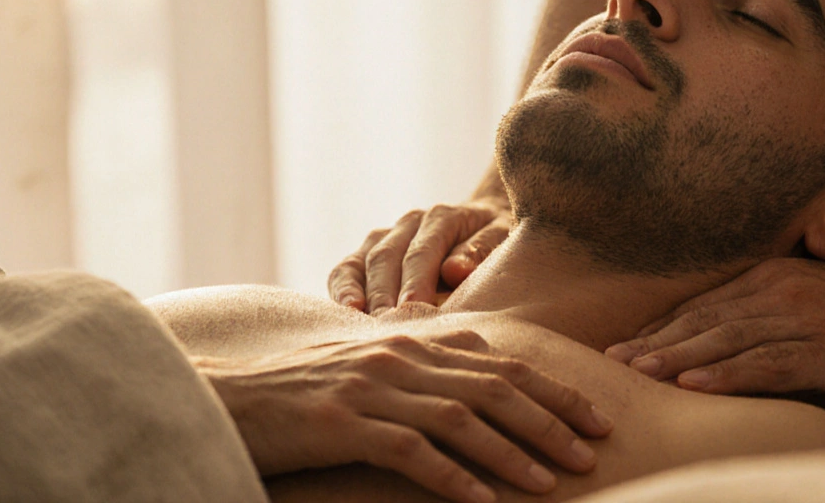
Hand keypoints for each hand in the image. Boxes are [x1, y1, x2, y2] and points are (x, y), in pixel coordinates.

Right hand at [196, 332, 611, 502]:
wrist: (226, 395)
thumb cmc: (306, 391)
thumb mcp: (373, 370)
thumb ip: (426, 369)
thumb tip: (482, 374)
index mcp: (415, 342)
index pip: (502, 364)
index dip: (555, 390)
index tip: (597, 416)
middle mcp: (401, 356)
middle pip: (494, 386)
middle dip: (551, 419)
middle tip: (593, 451)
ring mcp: (372, 387)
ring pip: (460, 418)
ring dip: (513, 452)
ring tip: (553, 482)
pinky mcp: (342, 422)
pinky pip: (409, 451)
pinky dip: (452, 477)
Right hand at [329, 195, 511, 313]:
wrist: (484, 226)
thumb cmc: (498, 241)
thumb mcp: (504, 239)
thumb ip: (481, 251)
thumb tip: (454, 272)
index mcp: (442, 217)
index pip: (422, 251)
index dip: (416, 280)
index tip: (415, 308)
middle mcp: (409, 223)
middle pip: (387, 257)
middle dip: (385, 294)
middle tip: (389, 327)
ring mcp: (385, 236)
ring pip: (362, 262)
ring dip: (361, 294)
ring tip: (364, 325)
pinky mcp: (368, 253)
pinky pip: (347, 269)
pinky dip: (342, 290)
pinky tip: (346, 313)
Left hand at [604, 255, 824, 404]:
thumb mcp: (811, 304)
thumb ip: (768, 318)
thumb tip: (723, 348)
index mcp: (768, 281)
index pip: (701, 308)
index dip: (659, 329)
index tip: (619, 348)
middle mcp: (777, 294)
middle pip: (703, 321)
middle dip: (654, 342)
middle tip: (610, 362)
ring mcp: (802, 320)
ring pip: (726, 340)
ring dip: (678, 358)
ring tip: (637, 372)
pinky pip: (768, 363)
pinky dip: (727, 375)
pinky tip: (695, 386)